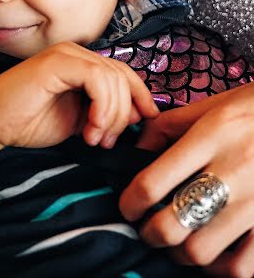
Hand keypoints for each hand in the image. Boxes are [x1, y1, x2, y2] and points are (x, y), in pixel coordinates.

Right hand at [0, 41, 158, 150]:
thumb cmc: (28, 121)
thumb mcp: (79, 120)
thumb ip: (105, 113)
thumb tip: (138, 114)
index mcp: (82, 63)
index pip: (123, 73)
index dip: (141, 95)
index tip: (147, 120)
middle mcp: (76, 53)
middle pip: (122, 76)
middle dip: (124, 113)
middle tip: (107, 141)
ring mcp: (67, 54)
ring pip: (113, 79)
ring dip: (112, 115)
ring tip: (95, 138)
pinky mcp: (58, 62)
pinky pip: (97, 79)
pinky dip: (102, 106)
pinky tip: (90, 127)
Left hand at [119, 83, 253, 276]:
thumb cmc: (251, 109)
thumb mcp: (209, 107)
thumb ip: (168, 126)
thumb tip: (135, 149)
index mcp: (211, 136)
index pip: (153, 181)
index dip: (130, 203)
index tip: (128, 207)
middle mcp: (233, 169)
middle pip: (172, 225)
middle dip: (150, 233)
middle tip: (149, 228)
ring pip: (202, 251)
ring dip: (181, 253)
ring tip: (179, 241)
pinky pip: (243, 267)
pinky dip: (221, 268)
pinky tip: (215, 253)